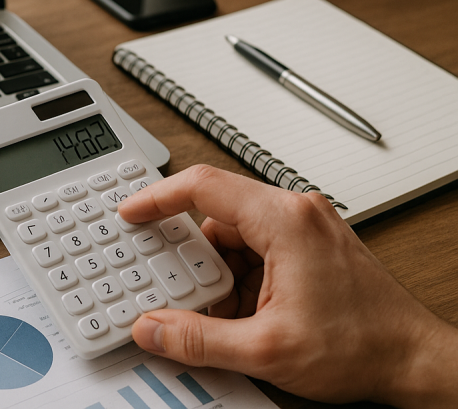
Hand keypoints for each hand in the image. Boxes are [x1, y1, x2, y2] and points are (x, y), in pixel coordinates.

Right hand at [119, 165, 457, 406]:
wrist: (415, 361)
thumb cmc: (365, 345)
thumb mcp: (266, 350)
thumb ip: (198, 339)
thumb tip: (153, 328)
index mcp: (284, 220)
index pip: (203, 186)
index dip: (157, 197)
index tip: (131, 212)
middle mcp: (296, 213)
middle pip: (216, 216)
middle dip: (192, 257)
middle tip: (174, 287)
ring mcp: (305, 228)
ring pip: (235, 236)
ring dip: (218, 272)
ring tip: (221, 313)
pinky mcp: (310, 246)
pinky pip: (256, 249)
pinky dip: (240, 277)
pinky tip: (241, 312)